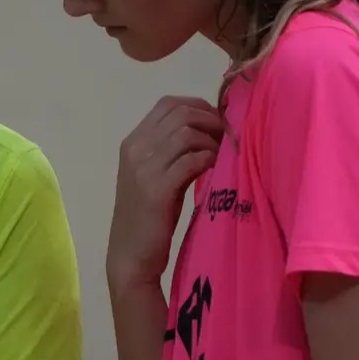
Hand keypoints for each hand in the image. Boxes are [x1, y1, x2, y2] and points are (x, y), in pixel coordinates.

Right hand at [106, 96, 223, 290]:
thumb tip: (210, 130)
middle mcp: (135, 149)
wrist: (130, 256)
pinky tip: (217, 171)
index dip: (199, 107)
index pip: (168, 104)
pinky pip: (191, 159)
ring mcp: (143, 167)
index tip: (218, 125)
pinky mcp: (156, 188)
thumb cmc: (147, 219)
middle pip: (180, 113)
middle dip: (211, 121)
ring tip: (224, 157)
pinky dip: (210, 160)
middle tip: (228, 139)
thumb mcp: (156, 177)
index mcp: (133, 142)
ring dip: (213, 141)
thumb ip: (172, 152)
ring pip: (187, 133)